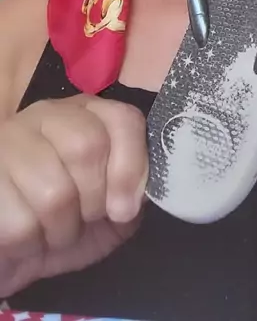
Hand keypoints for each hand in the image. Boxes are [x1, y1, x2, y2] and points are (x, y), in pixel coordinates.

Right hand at [0, 95, 147, 295]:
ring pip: (54, 192)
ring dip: (61, 229)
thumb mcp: (109, 212)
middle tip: (84, 218)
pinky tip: (25, 238)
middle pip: (86, 147)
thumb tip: (136, 195)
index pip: (122, 118)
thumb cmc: (64, 223)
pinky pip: (20, 223)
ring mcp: (9, 141)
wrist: (12, 249)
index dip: (131, 165)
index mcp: (85, 114)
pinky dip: (30, 245)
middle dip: (94, 199)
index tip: (125, 208)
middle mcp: (46, 115)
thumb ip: (131, 194)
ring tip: (53, 231)